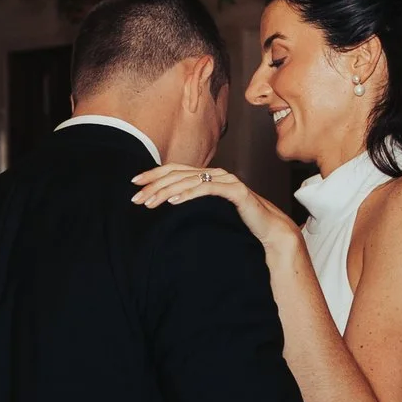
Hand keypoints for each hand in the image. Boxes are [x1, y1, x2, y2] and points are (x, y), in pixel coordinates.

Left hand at [130, 164, 295, 250]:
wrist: (267, 231)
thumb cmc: (237, 223)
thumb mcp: (208, 212)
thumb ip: (191, 205)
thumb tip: (164, 206)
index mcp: (207, 176)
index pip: (174, 170)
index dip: (153, 174)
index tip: (134, 183)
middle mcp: (215, 173)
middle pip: (177, 174)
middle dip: (154, 185)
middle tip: (136, 198)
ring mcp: (226, 180)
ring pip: (189, 180)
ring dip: (166, 191)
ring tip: (150, 202)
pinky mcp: (235, 190)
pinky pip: (208, 188)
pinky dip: (189, 193)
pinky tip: (174, 201)